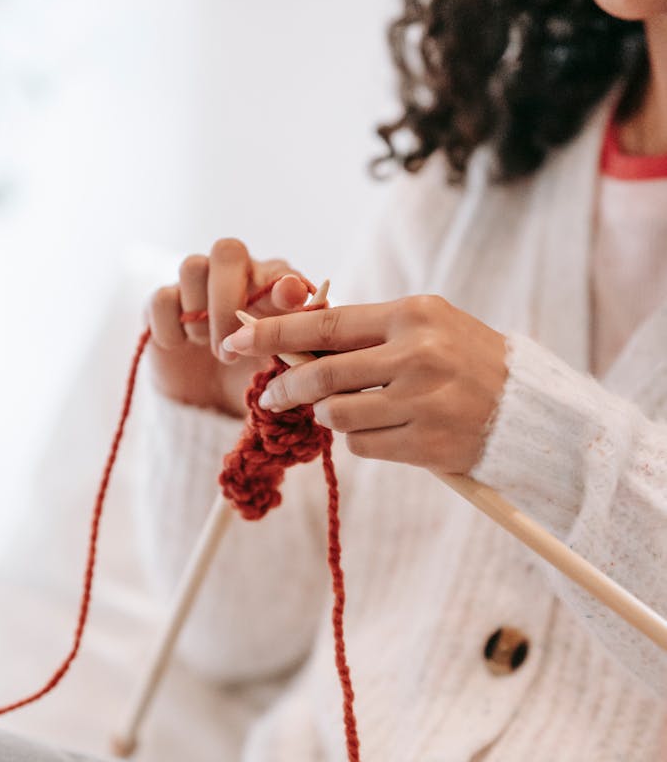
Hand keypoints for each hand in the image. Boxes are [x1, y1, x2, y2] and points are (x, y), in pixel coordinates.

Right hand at [145, 238, 311, 417]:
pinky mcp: (162, 305)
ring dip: (201, 315)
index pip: (279, 271)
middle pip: (226, 251)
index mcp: (270, 286)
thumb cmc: (253, 371)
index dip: (284, 284)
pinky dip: (171, 329)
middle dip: (228, 302)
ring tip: (213, 352)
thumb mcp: (280, 362)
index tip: (291, 301)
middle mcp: (233, 276)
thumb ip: (296, 334)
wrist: (213, 399)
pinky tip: (182, 347)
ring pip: (191, 267)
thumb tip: (306, 301)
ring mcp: (195, 287)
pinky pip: (161, 300)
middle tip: (232, 350)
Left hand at [222, 295, 507, 472]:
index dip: (273, 334)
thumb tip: (292, 342)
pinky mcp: (426, 443)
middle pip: (323, 374)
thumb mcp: (421, 327)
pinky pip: (363, 446)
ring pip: (337, 416)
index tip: (235, 340)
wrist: (525, 407)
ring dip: (327, 417)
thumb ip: (364, 332)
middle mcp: (417, 355)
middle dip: (285, 388)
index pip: (325, 323)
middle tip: (270, 397)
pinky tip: (386, 431)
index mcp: (411, 316)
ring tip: (348, 411)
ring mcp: (423, 402)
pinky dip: (361, 441)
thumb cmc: (463, 360)